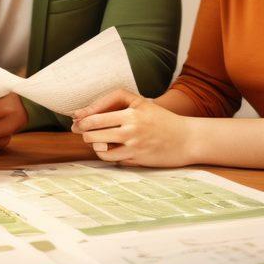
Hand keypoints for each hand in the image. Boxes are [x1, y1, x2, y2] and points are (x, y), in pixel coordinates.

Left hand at [72, 89, 193, 167]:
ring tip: (94, 140)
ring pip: (100, 146)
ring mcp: (134, 145)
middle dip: (83, 129)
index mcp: (133, 111)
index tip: (76, 117)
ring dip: (93, 143)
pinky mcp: (136, 159)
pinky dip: (105, 154)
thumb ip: (117, 104)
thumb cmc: (162, 120)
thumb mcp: (142, 104)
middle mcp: (132, 127)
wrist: (187, 139)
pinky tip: (107, 149)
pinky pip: (111, 158)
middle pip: (94, 128)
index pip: (98, 112)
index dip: (84, 115)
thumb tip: (85, 113)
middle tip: (79, 129)